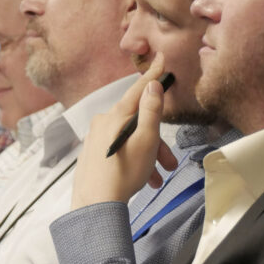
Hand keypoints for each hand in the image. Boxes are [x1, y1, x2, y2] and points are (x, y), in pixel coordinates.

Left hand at [72, 54, 176, 209]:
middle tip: (170, 163)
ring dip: (149, 156)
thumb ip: (151, 111)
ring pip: (131, 139)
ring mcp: (95, 138)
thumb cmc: (123, 173)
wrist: (95, 206)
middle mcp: (103, 122)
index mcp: (116, 116)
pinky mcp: (92, 154)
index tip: (162, 58)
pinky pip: (119, 150)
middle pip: (138, 122)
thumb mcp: (146, 140)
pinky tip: (143, 179)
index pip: (139, 89)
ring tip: (157, 177)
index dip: (153, 75)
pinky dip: (135, 160)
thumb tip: (152, 85)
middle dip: (158, 141)